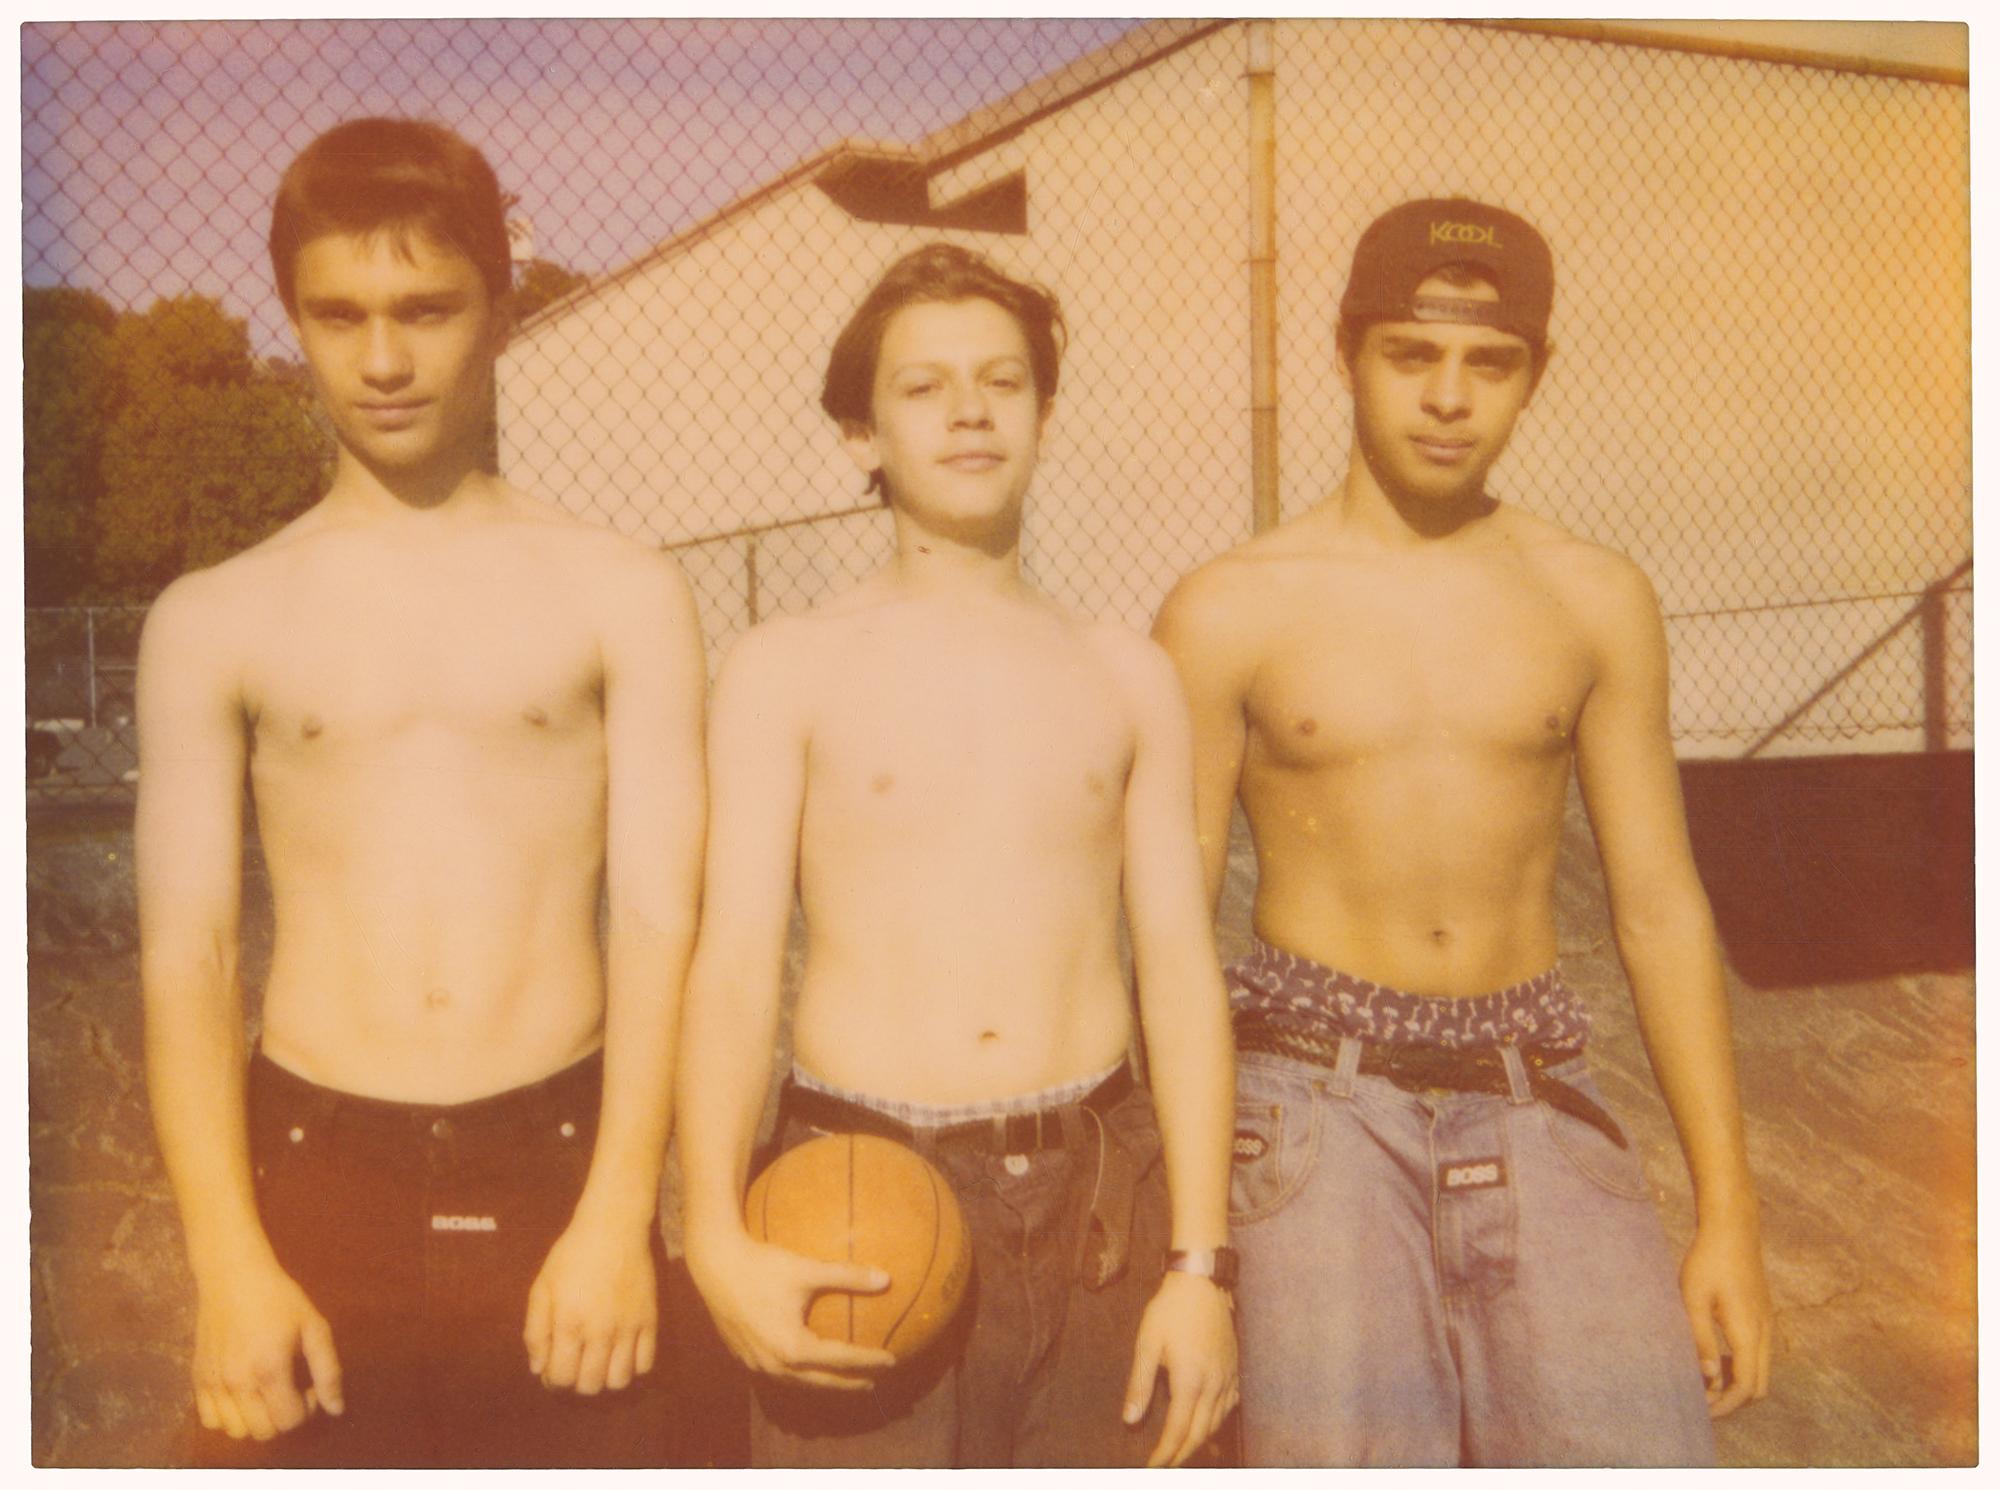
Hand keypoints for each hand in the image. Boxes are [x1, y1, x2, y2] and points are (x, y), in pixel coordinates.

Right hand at [192, 1255, 342, 1439]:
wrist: (233, 1276)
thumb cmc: (279, 1298)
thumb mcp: (314, 1326)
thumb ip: (328, 1370)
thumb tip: (336, 1409)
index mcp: (269, 1369)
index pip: (289, 1421)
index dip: (307, 1409)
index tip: (309, 1387)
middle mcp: (237, 1382)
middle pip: (263, 1432)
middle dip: (284, 1417)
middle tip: (290, 1389)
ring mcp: (213, 1383)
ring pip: (236, 1431)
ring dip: (257, 1421)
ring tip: (266, 1393)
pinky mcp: (197, 1379)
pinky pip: (210, 1420)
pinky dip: (229, 1418)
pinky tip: (243, 1394)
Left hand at [524, 1217, 658, 1393]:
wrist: (613, 1227)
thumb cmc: (571, 1256)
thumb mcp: (541, 1288)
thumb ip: (535, 1331)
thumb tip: (537, 1368)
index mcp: (569, 1324)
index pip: (561, 1377)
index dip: (553, 1380)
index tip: (553, 1370)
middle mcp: (600, 1331)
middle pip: (590, 1385)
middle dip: (577, 1381)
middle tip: (575, 1363)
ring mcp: (628, 1327)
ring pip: (619, 1380)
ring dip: (606, 1379)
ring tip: (600, 1361)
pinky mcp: (650, 1320)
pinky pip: (645, 1363)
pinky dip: (633, 1366)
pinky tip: (622, 1351)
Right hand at [686, 1228, 896, 1389]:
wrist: (715, 1265)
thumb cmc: (763, 1265)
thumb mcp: (807, 1270)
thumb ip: (847, 1276)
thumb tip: (887, 1278)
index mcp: (793, 1347)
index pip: (840, 1359)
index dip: (867, 1361)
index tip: (891, 1360)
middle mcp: (774, 1363)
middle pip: (819, 1381)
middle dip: (848, 1383)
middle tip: (873, 1381)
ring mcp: (756, 1363)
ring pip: (797, 1382)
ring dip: (822, 1382)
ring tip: (843, 1378)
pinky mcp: (744, 1355)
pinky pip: (778, 1374)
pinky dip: (799, 1375)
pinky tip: (806, 1366)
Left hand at [1122, 1271, 1238, 1466]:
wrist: (1201, 1282)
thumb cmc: (1170, 1310)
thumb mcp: (1147, 1344)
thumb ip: (1139, 1384)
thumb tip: (1130, 1420)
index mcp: (1190, 1381)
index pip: (1178, 1430)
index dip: (1165, 1453)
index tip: (1152, 1467)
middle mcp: (1214, 1384)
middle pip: (1200, 1433)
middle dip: (1182, 1454)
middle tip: (1166, 1465)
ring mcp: (1228, 1376)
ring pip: (1218, 1422)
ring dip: (1200, 1441)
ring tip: (1183, 1451)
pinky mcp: (1235, 1368)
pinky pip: (1231, 1406)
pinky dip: (1218, 1422)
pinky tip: (1208, 1424)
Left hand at [1680, 1212, 1771, 1416]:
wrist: (1733, 1229)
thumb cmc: (1707, 1261)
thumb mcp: (1693, 1299)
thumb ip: (1700, 1339)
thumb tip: (1708, 1378)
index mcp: (1748, 1333)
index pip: (1745, 1386)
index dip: (1725, 1405)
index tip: (1702, 1411)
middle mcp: (1765, 1333)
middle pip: (1758, 1386)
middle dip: (1733, 1399)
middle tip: (1701, 1398)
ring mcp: (1768, 1324)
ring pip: (1760, 1371)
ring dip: (1736, 1382)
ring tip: (1703, 1378)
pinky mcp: (1763, 1316)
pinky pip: (1758, 1354)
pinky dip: (1740, 1365)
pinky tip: (1714, 1355)